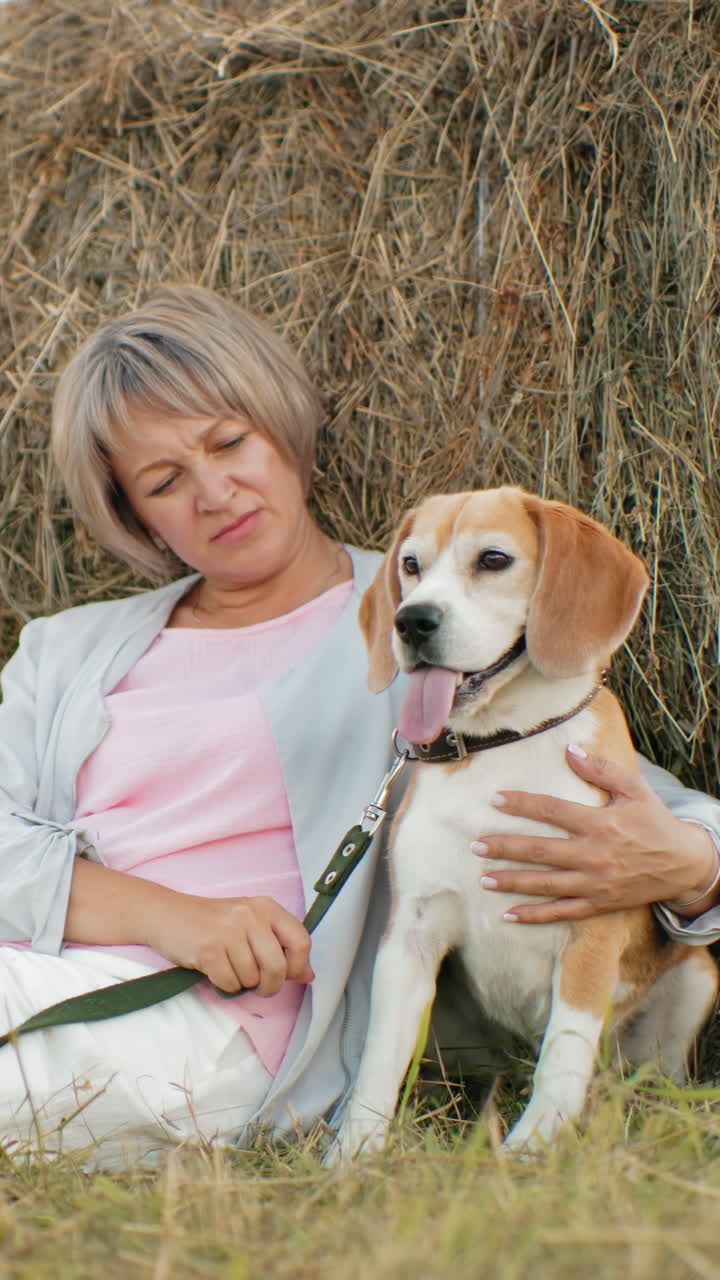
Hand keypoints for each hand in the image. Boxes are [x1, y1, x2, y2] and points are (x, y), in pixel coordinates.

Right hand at [147, 893, 313, 994]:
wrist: (168, 915)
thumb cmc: (213, 922)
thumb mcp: (251, 924)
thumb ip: (280, 945)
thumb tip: (309, 975)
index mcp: (266, 907)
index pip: (301, 941)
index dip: (298, 966)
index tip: (288, 975)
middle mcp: (250, 915)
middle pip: (278, 967)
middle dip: (270, 986)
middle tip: (259, 985)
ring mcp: (229, 931)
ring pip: (252, 979)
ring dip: (243, 984)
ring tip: (230, 968)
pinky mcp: (208, 949)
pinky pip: (230, 984)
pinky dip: (225, 985)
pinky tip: (215, 970)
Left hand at [471, 746, 718, 923]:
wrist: (684, 864)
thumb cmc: (655, 822)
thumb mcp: (635, 789)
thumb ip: (601, 770)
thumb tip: (569, 750)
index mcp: (600, 823)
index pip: (552, 810)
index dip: (521, 804)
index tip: (494, 800)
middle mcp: (594, 854)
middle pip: (539, 851)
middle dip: (504, 848)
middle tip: (475, 846)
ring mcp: (594, 883)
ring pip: (545, 884)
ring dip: (512, 881)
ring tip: (484, 878)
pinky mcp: (598, 904)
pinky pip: (561, 912)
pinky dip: (535, 915)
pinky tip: (509, 914)